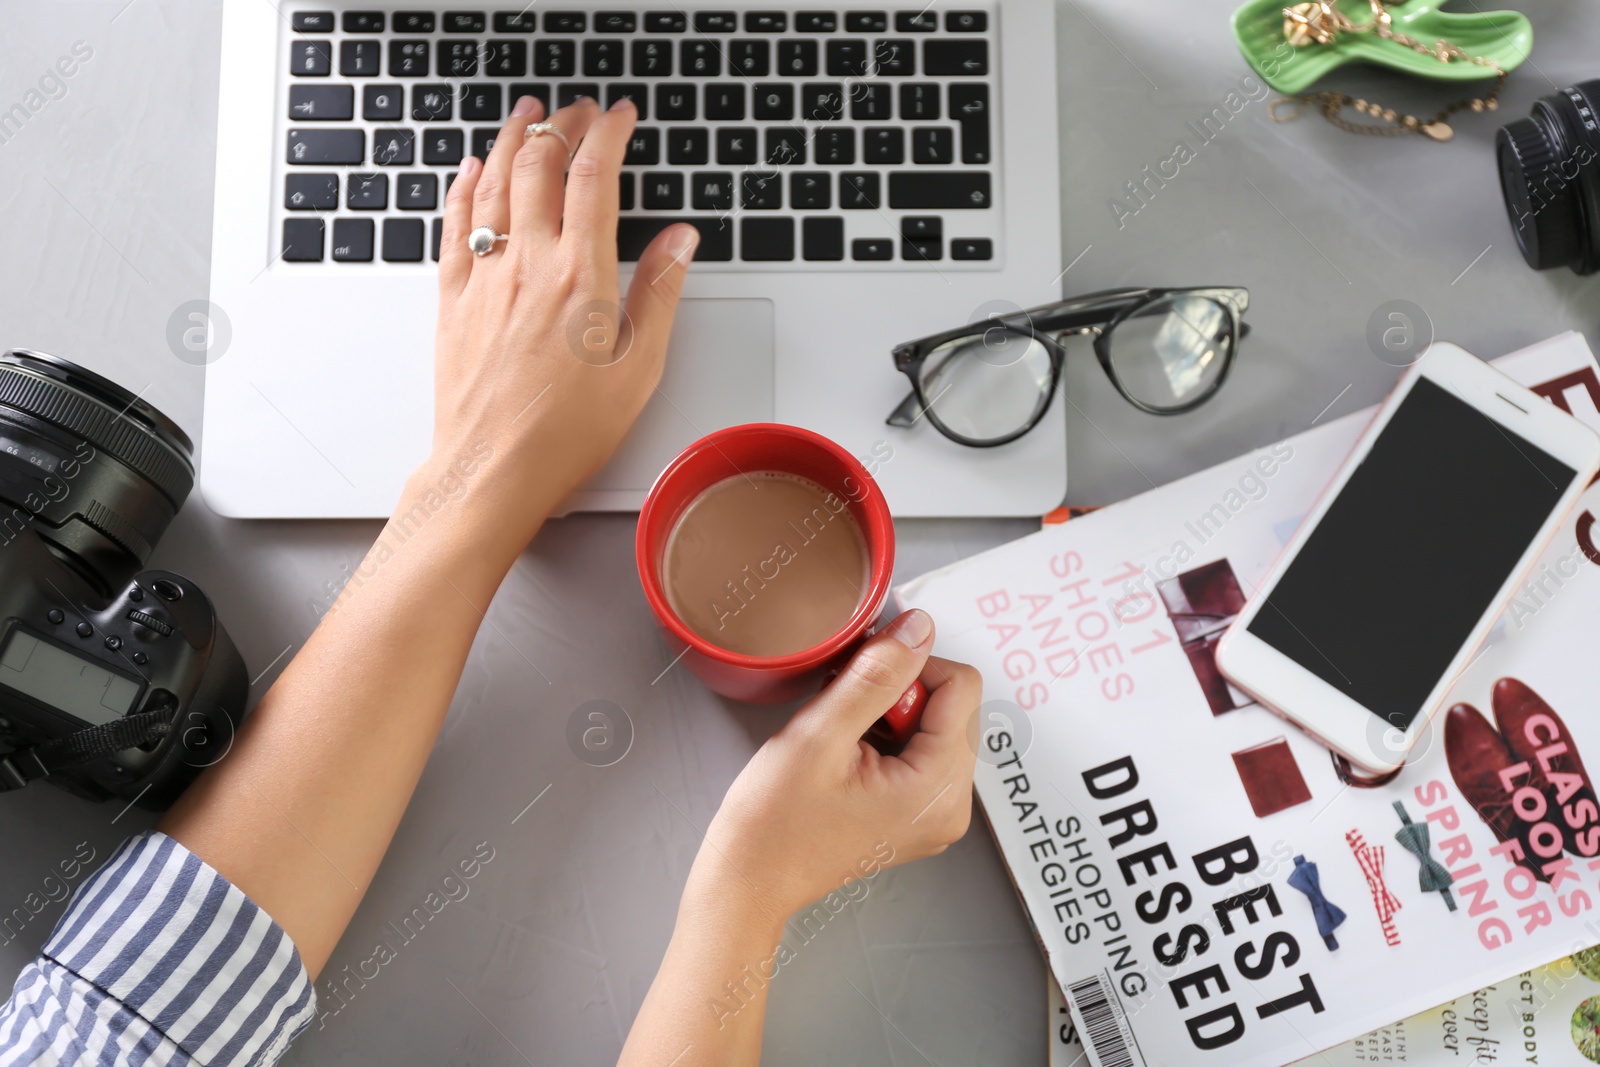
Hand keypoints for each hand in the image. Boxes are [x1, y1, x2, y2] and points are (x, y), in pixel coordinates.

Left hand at [428, 94, 698, 552]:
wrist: (493, 470)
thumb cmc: (567, 432)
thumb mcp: (639, 368)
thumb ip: (659, 294)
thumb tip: (680, 240)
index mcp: (581, 276)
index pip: (594, 176)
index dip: (608, 134)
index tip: (619, 115)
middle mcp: (528, 264)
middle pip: (539, 165)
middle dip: (562, 125)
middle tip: (579, 110)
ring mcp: (484, 277)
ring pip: (492, 181)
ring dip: (513, 138)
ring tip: (529, 115)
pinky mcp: (453, 299)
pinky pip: (454, 222)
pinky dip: (464, 184)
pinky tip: (472, 168)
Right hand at [690, 609, 980, 920]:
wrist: (749, 879)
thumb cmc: (774, 821)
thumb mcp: (821, 733)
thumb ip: (876, 675)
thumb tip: (919, 628)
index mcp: (938, 791)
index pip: (961, 686)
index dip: (909, 665)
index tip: (860, 676)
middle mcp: (952, 807)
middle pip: (954, 705)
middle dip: (900, 691)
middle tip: (844, 711)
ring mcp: (937, 814)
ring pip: (936, 723)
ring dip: (890, 711)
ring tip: (841, 736)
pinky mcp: (918, 814)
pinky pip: (922, 750)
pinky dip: (888, 734)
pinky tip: (848, 750)